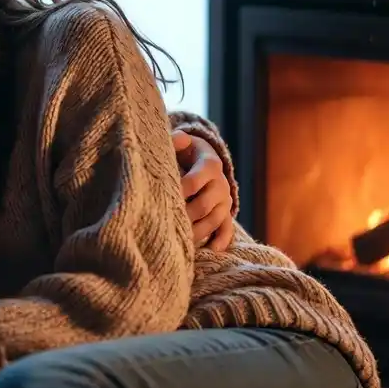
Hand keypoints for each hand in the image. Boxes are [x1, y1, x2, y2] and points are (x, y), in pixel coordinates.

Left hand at [173, 130, 234, 250]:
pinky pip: (227, 229)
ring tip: (179, 240)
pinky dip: (220, 240)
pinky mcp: (225, 214)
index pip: (195, 180)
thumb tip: (177, 137)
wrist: (204, 160)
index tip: (161, 197)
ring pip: (214, 220)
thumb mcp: (183, 142)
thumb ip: (177, 140)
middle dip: (185, 215)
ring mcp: (224, 201)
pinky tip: (211, 250)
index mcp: (210, 164)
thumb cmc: (186, 151)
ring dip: (197, 232)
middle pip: (204, 205)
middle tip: (165, 224)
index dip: (179, 190)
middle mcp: (221, 184)